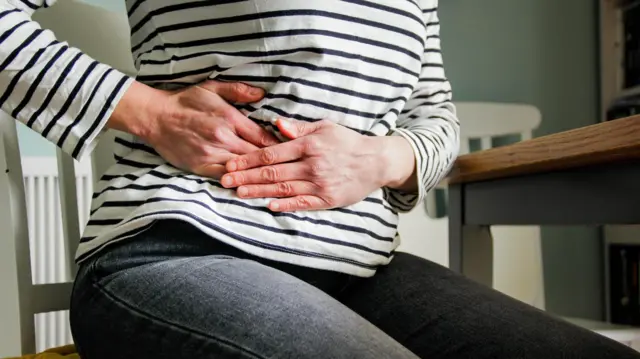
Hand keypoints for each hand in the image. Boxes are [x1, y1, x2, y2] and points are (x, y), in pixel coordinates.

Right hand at [111, 80, 279, 178]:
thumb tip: (262, 94)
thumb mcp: (212, 87)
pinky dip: (240, 182)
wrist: (155, 117)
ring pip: (244, 169)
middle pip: (258, 155)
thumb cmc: (185, 101)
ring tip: (278, 181)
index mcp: (230, 119)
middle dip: (275, 162)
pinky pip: (226, 178)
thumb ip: (239, 90)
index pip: (263, 137)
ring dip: (260, 174)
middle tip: (292, 169)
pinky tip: (252, 186)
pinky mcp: (201, 166)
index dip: (279, 145)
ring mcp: (213, 154)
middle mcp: (224, 138)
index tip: (291, 150)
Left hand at [220, 118, 392, 211]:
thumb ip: (299, 127)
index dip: (247, 160)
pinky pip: (303, 203)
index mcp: (308, 145)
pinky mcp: (328, 199)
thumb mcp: (325, 127)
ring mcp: (320, 184)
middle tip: (225, 181)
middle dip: (245, 177)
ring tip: (239, 193)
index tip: (230, 164)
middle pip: (272, 172)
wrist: (376, 162)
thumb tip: (276, 124)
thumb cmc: (347, 142)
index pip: (271, 154)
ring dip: (259, 191)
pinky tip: (269, 206)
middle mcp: (312, 165)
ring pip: (283, 189)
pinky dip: (286, 205)